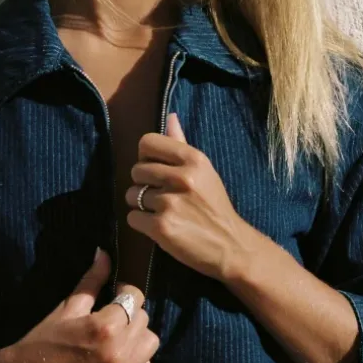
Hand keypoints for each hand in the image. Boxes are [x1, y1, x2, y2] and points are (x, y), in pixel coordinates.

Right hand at [0, 247, 159, 362]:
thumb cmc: (45, 339)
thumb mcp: (68, 307)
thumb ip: (92, 280)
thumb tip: (103, 252)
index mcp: (105, 327)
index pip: (135, 298)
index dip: (125, 291)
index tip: (116, 292)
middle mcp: (119, 352)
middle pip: (144, 319)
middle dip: (130, 312)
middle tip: (112, 314)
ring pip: (150, 343)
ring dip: (137, 335)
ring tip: (118, 334)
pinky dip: (136, 358)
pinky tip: (118, 354)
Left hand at [124, 112, 260, 281]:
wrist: (231, 246)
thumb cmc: (215, 206)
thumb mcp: (204, 171)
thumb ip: (182, 144)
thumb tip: (170, 117)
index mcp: (193, 159)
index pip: (147, 143)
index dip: (146, 157)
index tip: (156, 170)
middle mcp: (181, 177)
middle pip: (136, 170)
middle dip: (143, 184)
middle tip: (161, 196)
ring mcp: (170, 202)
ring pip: (131, 195)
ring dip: (142, 205)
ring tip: (163, 212)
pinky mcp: (161, 227)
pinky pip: (132, 217)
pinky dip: (142, 224)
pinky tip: (160, 227)